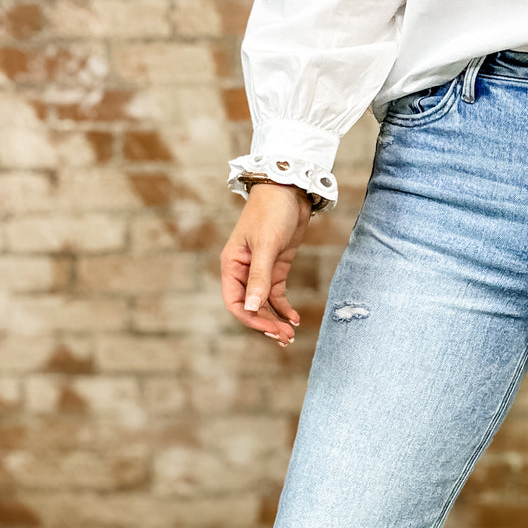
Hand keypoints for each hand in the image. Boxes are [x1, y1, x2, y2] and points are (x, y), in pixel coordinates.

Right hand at [219, 183, 311, 345]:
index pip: (235, 302)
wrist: (289, 189)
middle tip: (285, 338)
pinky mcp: (277, 266)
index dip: (250, 320)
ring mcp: (260, 269)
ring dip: (276, 319)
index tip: (269, 330)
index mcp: (232, 265)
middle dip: (266, 323)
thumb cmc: (272, 212)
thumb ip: (260, 278)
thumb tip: (253, 308)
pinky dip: (284, 307)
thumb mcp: (266, 246)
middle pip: (251, 306)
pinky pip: (277, 293)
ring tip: (291, 334)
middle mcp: (243, 270)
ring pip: (264, 303)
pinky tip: (295, 318)